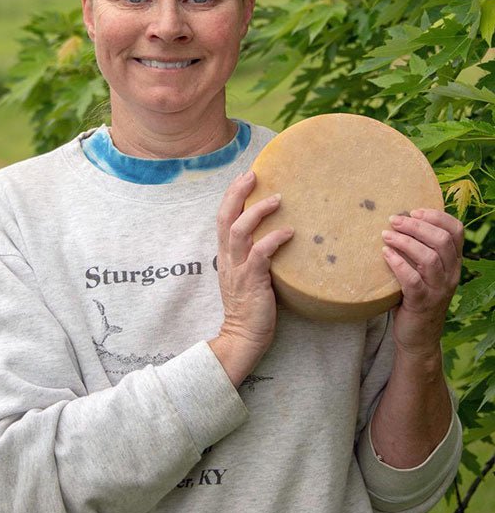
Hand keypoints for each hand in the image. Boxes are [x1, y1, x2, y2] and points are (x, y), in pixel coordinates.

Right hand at [213, 171, 293, 376]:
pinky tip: (289, 232)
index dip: (231, 195)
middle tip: (253, 174)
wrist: (242, 337)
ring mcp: (238, 269)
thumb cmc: (251, 306)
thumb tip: (276, 235)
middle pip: (225, 217)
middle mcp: (228, 258)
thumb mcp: (248, 274)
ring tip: (276, 198)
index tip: (244, 176)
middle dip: (237, 193)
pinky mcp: (252, 281)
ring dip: (257, 212)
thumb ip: (254, 255)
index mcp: (226, 255)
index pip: (222, 218)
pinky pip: (260, 254)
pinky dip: (273, 239)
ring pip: (239, 231)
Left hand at [381, 208, 463, 358]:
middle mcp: (451, 274)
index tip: (414, 211)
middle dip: (416, 226)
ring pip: (429, 257)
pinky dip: (398, 263)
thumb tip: (396, 220)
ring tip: (385, 235)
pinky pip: (412, 279)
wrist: (418, 337)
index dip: (436, 216)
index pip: (456, 230)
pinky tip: (385, 254)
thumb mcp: (423, 271)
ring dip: (405, 242)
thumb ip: (418, 250)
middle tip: (394, 220)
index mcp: (453, 262)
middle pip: (441, 240)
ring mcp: (439, 289)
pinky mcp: (422, 303)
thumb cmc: (415, 297)